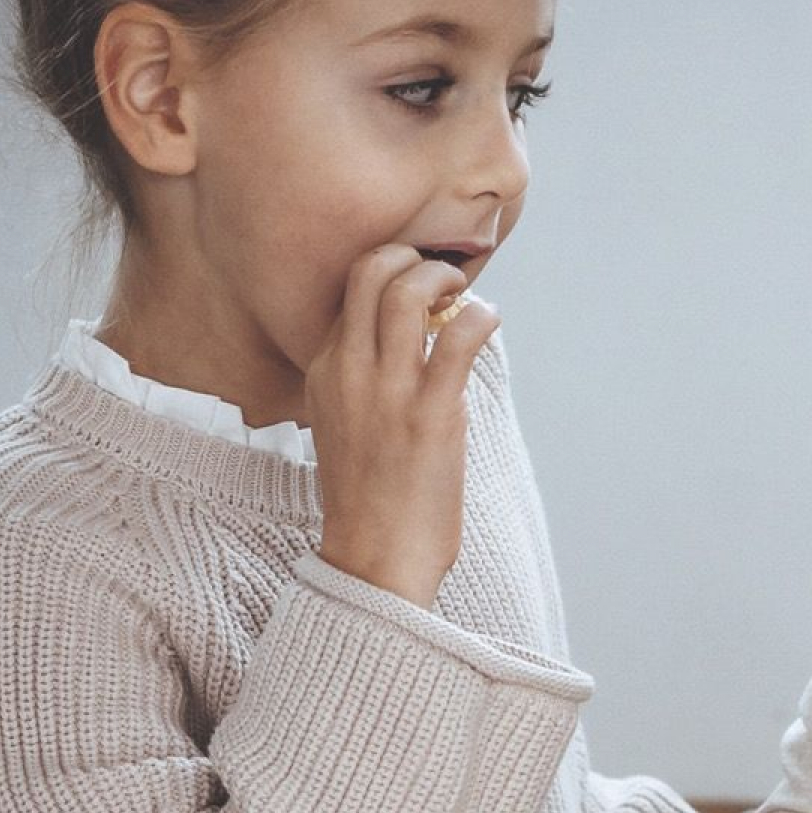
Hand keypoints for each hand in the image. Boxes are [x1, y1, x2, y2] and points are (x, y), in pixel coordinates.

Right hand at [305, 245, 500, 607]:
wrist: (375, 557)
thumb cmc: (370, 496)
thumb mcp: (344, 424)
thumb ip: (362, 380)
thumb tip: (405, 347)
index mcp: (323, 370)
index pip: (348, 288)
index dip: (389, 270)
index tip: (420, 282)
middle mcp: (347, 370)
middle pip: (369, 271)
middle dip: (412, 255)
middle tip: (442, 275)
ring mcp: (386, 390)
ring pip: (407, 292)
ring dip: (445, 278)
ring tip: (462, 293)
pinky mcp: (429, 413)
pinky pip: (457, 337)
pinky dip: (480, 316)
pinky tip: (488, 322)